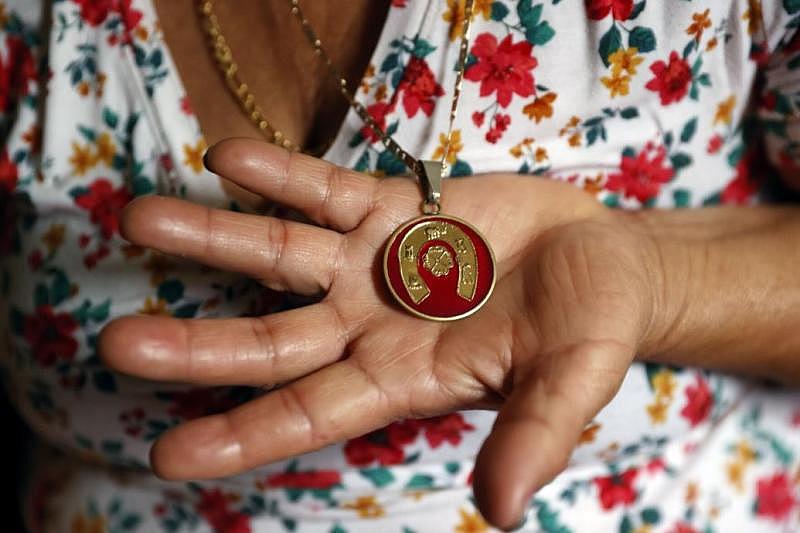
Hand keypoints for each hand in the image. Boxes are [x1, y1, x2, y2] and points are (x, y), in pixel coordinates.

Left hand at [99, 138, 661, 529]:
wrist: (604, 259)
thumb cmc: (592, 329)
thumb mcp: (573, 380)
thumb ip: (536, 433)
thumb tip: (503, 509)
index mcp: (404, 379)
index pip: (311, 415)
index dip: (243, 436)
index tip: (167, 456)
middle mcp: (370, 325)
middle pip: (271, 340)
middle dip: (198, 346)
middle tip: (116, 345)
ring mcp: (374, 263)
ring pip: (278, 254)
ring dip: (212, 239)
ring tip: (138, 219)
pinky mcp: (393, 206)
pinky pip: (324, 189)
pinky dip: (280, 174)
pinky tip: (227, 158)